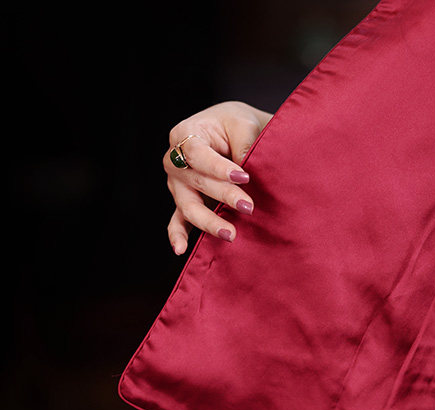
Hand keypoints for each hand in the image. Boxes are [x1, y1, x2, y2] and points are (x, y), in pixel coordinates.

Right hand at [163, 101, 273, 254]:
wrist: (233, 130)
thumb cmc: (237, 124)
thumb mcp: (244, 125)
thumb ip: (244, 145)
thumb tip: (248, 173)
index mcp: (186, 134)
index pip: (197, 155)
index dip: (219, 168)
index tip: (243, 177)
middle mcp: (175, 161)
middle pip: (196, 182)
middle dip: (223, 196)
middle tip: (248, 207)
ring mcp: (178, 184)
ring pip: (188, 206)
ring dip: (208, 221)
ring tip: (230, 233)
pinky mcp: (185, 202)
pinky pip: (177, 220)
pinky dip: (178, 235)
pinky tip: (181, 249)